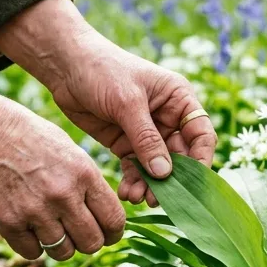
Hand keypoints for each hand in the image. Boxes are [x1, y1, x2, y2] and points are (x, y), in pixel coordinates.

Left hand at [0, 0, 215, 205]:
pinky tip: (126, 192)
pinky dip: (134, 181)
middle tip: (157, 199)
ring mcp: (146, 133)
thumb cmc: (102, 70)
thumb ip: (146, 138)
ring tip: (136, 197)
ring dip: (150, 185)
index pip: (201, 134)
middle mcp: (167, 118)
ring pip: (157, 167)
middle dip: (170, 179)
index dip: (200, 160)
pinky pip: (136, 168)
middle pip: (180, 157)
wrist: (66, 68)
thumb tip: (164, 173)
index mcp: (178, 99)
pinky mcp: (125, 144)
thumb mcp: (127, 102)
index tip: (191, 184)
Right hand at [0, 59, 124, 260]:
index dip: (112, 232)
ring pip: (63, 253)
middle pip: (92, 243)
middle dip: (87, 242)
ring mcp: (35, 211)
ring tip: (48, 227)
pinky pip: (32, 253)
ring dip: (59, 245)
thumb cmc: (23, 133)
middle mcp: (63, 195)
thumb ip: (85, 180)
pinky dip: (32, 245)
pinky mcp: (8, 223)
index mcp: (84, 173)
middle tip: (76, 234)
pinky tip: (26, 226)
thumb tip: (100, 212)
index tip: (106, 234)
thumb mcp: (66, 148)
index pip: (114, 220)